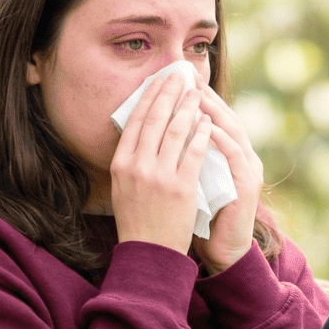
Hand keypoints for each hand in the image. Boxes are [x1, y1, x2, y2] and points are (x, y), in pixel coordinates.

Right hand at [110, 71, 212, 254]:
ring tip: (196, 93)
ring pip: (176, 131)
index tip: (159, 80)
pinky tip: (207, 121)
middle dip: (168, 93)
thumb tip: (140, 128)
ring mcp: (159, 177)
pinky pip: (194, 152)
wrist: (150, 252)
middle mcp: (137, 167)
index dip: (149, 97)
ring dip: (188, 107)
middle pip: (155, 119)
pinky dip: (201, 133)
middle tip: (179, 76)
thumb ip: (131, 159)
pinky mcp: (181, 187)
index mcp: (120, 164)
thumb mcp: (123, 186)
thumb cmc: (138, 219)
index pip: (135, 121)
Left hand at [192, 76, 262, 272]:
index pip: (212, 116)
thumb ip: (183, 157)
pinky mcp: (248, 185)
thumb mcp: (190, 180)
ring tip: (195, 94)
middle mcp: (242, 156)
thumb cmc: (202, 216)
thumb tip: (155, 133)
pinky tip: (208, 127)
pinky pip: (234, 156)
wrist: (222, 250)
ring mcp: (247, 169)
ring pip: (233, 130)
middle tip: (186, 76)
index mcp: (228, 154)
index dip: (195, 97)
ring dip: (214, 110)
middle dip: (204, 95)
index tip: (174, 79)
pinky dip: (221, 139)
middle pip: (225, 116)